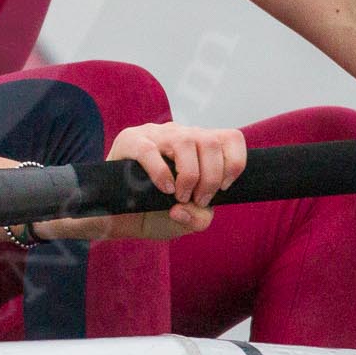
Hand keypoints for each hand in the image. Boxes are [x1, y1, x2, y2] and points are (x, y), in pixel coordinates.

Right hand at [94, 121, 245, 240]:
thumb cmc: (156, 212)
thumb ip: (199, 218)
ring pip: (185, 141)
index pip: (231, 138)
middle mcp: (180, 134)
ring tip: (179, 196)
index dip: (234, 163)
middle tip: (198, 199)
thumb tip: (183, 207)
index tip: (224, 188)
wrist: (121, 218)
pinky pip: (149, 150)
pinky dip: (161, 173)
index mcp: (199, 146)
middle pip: (211, 141)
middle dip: (211, 178)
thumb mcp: (188, 220)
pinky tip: (163, 189)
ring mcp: (154, 134)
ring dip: (189, 176)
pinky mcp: (130, 141)